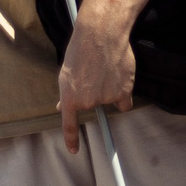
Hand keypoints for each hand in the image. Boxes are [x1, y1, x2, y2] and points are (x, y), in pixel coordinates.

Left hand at [55, 17, 135, 153]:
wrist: (101, 35)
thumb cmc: (80, 50)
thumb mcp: (65, 74)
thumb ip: (66, 93)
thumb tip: (60, 108)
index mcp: (69, 98)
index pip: (69, 125)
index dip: (71, 139)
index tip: (74, 150)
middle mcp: (88, 103)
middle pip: (93, 106)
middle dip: (94, 94)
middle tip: (93, 73)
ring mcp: (106, 99)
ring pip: (110, 102)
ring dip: (109, 90)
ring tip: (105, 68)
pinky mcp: (124, 92)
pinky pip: (125, 101)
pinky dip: (124, 93)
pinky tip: (120, 76)